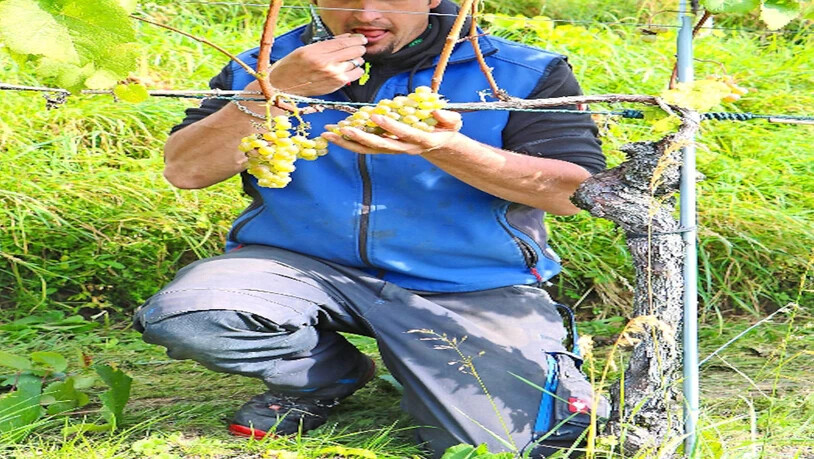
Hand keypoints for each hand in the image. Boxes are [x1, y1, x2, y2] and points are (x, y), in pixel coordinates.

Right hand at [262, 34, 367, 96]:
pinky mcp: (336, 85)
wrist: (284, 87)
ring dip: (357, 59)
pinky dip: (356, 70)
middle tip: (360, 47)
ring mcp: (333, 75)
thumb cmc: (292, 66)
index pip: (343, 43)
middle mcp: (326, 64)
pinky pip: (355, 75)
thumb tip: (347, 38)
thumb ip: (327, 44)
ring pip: (356, 63)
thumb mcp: (306, 49)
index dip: (355, 39)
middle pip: (353, 52)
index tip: (360, 39)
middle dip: (359, 48)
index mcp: (316, 52)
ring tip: (352, 58)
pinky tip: (351, 69)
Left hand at [322, 110, 462, 155]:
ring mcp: (392, 149)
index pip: (403, 134)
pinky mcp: (384, 148)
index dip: (390, 126)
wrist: (439, 143)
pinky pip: (364, 147)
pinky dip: (348, 142)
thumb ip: (447, 117)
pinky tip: (333, 134)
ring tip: (328, 134)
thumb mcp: (453, 122)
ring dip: (347, 143)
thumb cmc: (446, 129)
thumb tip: (435, 111)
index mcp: (420, 140)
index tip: (377, 116)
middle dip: (360, 137)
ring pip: (367, 149)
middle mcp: (403, 148)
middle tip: (343, 129)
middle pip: (379, 145)